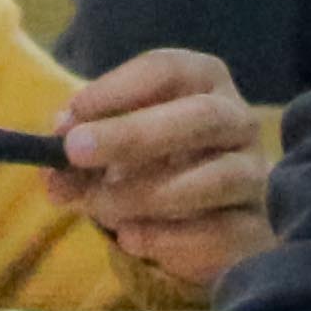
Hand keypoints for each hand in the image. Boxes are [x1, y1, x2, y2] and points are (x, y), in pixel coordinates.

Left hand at [53, 48, 274, 291]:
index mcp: (203, 83)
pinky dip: (170, 238)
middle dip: (134, 134)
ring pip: (217, 176)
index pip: (169, 70)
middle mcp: (238, 121)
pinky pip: (222, 231)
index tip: (72, 115)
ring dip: (148, 193)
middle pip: (201, 116)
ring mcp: (255, 176)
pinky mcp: (257, 228)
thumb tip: (52, 170)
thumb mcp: (109, 157)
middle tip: (76, 152)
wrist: (205, 226)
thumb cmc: (154, 168)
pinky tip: (132, 240)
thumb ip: (79, 161)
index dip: (119, 88)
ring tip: (100, 208)